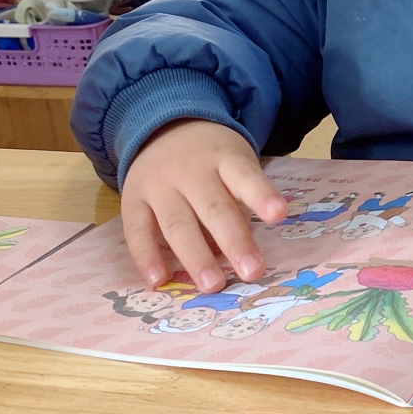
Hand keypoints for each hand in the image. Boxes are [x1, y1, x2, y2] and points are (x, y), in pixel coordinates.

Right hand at [121, 119, 287, 292]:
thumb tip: (241, 252)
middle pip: (214, 208)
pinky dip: (146, 256)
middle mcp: (191, 171)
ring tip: (213, 285)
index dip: (261, 195)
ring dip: (196, 257)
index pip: (245, 176)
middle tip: (252, 272)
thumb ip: (239, 201)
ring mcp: (159, 185)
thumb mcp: (233, 163)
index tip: (279, 215)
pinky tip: (158, 280)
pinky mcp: (132, 199)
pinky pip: (137, 230)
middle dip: (234, 241)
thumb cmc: (211, 159)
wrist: (162, 128)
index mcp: (224, 159)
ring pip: (177, 224)